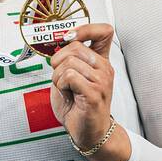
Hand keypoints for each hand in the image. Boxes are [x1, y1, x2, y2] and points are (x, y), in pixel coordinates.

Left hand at [49, 23, 116, 149]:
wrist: (87, 132)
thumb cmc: (77, 106)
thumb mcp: (69, 77)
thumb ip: (67, 60)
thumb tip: (57, 41)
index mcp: (100, 61)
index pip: (103, 32)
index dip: (84, 28)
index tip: (68, 37)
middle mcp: (104, 68)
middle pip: (75, 46)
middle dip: (57, 61)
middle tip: (61, 78)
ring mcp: (102, 80)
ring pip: (69, 63)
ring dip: (57, 77)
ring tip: (66, 89)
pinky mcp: (94, 92)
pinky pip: (69, 76)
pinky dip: (61, 85)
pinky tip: (68, 94)